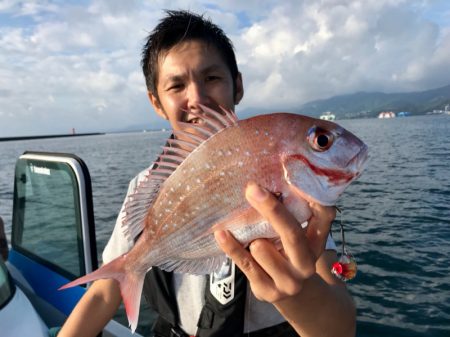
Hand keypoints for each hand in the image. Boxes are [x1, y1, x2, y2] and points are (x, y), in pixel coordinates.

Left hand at [214, 182, 335, 302]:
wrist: (292, 293)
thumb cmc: (292, 253)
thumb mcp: (304, 235)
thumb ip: (303, 212)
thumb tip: (290, 182)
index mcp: (317, 243)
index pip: (323, 218)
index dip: (314, 201)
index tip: (295, 180)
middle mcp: (306, 264)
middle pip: (291, 233)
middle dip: (272, 209)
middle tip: (252, 189)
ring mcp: (286, 280)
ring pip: (261, 247)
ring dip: (253, 238)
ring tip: (255, 239)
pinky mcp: (265, 290)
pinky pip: (244, 262)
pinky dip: (231, 246)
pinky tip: (221, 234)